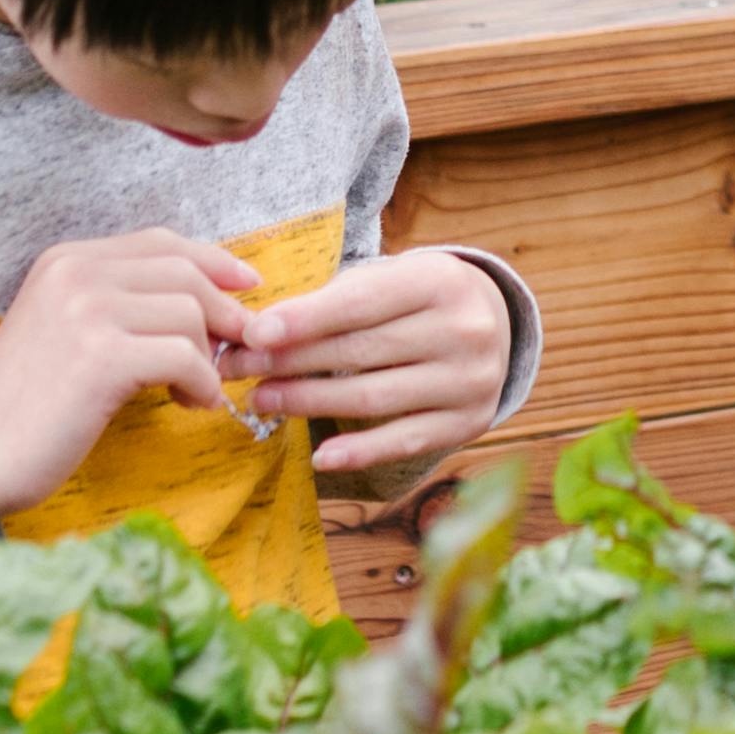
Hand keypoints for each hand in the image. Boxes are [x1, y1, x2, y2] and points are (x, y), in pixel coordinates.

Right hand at [0, 227, 255, 520]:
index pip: (160, 242)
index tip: (247, 287)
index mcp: (66, 261)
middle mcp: (76, 274)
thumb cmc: (24, 406)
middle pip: (185, 272)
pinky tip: (189, 404)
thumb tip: (206, 305)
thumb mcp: (66, 332)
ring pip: (190, 313)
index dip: (213, 262)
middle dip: (224, 313)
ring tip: (192, 391)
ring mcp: (86, 311)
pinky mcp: (101, 357)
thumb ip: (120, 306)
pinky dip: (200, 384)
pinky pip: (184, 357)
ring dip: (207, 358)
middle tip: (234, 353)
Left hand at [243, 247, 514, 482]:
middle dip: (291, 361)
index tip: (253, 334)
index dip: (304, 319)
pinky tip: (320, 455)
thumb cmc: (419, 298)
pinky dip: (360, 451)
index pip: (360, 303)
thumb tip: (258, 334)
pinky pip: (405, 441)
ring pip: (374, 398)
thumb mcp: (391, 279)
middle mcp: (463, 330)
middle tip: (239, 368)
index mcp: (439, 281)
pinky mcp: (469, 422)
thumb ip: (334, 301)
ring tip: (263, 399)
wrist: (495, 324)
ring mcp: (470, 380)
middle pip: (360, 352)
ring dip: (309, 402)